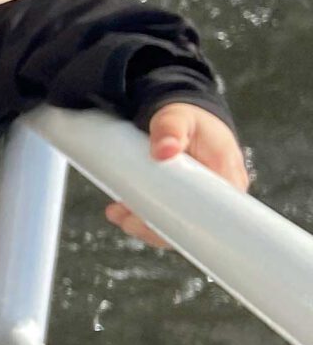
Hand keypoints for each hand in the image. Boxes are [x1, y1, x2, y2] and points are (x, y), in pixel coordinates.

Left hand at [104, 103, 249, 248]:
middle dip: (157, 227)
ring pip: (180, 226)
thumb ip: (170, 129)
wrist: (186, 120)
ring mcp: (205, 201)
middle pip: (194, 224)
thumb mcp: (178, 117)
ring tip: (118, 214)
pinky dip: (148, 219)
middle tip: (127, 219)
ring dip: (147, 225)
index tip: (151, 220)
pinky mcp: (189, 204)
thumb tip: (165, 150)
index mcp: (227, 172)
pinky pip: (172, 220)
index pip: (213, 210)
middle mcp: (222, 192)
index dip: (184, 222)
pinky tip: (124, 214)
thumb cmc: (188, 119)